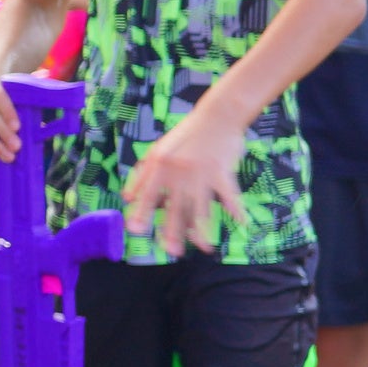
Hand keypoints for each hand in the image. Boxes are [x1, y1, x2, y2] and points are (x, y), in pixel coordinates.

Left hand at [121, 109, 247, 256]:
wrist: (216, 115)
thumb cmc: (186, 136)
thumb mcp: (158, 151)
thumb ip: (142, 175)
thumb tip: (127, 198)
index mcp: (160, 166)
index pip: (147, 193)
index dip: (141, 212)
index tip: (135, 230)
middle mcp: (179, 172)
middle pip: (174, 207)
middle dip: (172, 231)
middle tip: (171, 251)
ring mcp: (201, 174)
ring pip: (201, 208)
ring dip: (202, 230)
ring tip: (203, 248)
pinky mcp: (222, 172)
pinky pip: (229, 196)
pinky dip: (236, 209)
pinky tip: (241, 222)